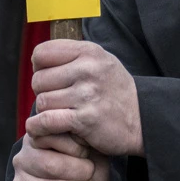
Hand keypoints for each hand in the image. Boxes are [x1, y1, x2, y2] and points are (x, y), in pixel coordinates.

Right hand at [11, 134, 110, 180]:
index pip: (51, 137)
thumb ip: (82, 138)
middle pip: (51, 166)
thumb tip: (82, 132)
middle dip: (79, 172)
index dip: (75, 147)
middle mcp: (22, 159)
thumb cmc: (84, 170)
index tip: (87, 153)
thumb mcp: (88, 149)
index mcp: (36, 138)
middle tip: (90, 175)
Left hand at [23, 39, 143, 156]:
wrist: (142, 119)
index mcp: (89, 52)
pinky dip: (39, 127)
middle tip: (57, 101)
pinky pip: (47, 121)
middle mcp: (88, 70)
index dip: (39, 68)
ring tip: (60, 114)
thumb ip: (73, 56)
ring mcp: (87, 94)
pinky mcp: (85, 119)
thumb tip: (37, 59)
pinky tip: (41, 128)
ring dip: (46, 112)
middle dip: (43, 93)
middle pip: (38, 80)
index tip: (49, 79)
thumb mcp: (101, 61)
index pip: (41, 53)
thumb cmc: (115, 91)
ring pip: (42, 101)